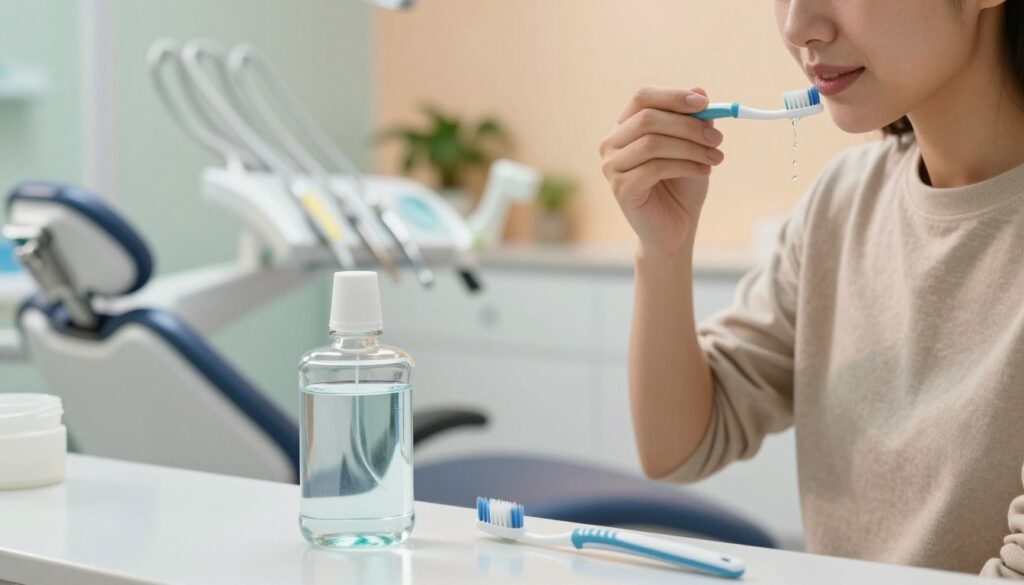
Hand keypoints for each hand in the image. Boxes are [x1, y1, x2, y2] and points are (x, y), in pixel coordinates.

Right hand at [599, 86, 724, 255]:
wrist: (675, 227)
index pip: (642, 97)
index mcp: (625, 126)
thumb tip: (699, 91)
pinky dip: (685, 166)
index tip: (705, 104)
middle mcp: (611, 143)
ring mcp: (611, 166)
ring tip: (715, 158)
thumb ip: (693, 120)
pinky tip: (704, 171)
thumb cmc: (681, 183)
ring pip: (652, 143)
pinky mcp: (620, 188)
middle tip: (717, 139)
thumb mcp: (693, 145)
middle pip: (647, 118)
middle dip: (688, 126)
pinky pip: (654, 167)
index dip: (673, 96)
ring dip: (691, 148)